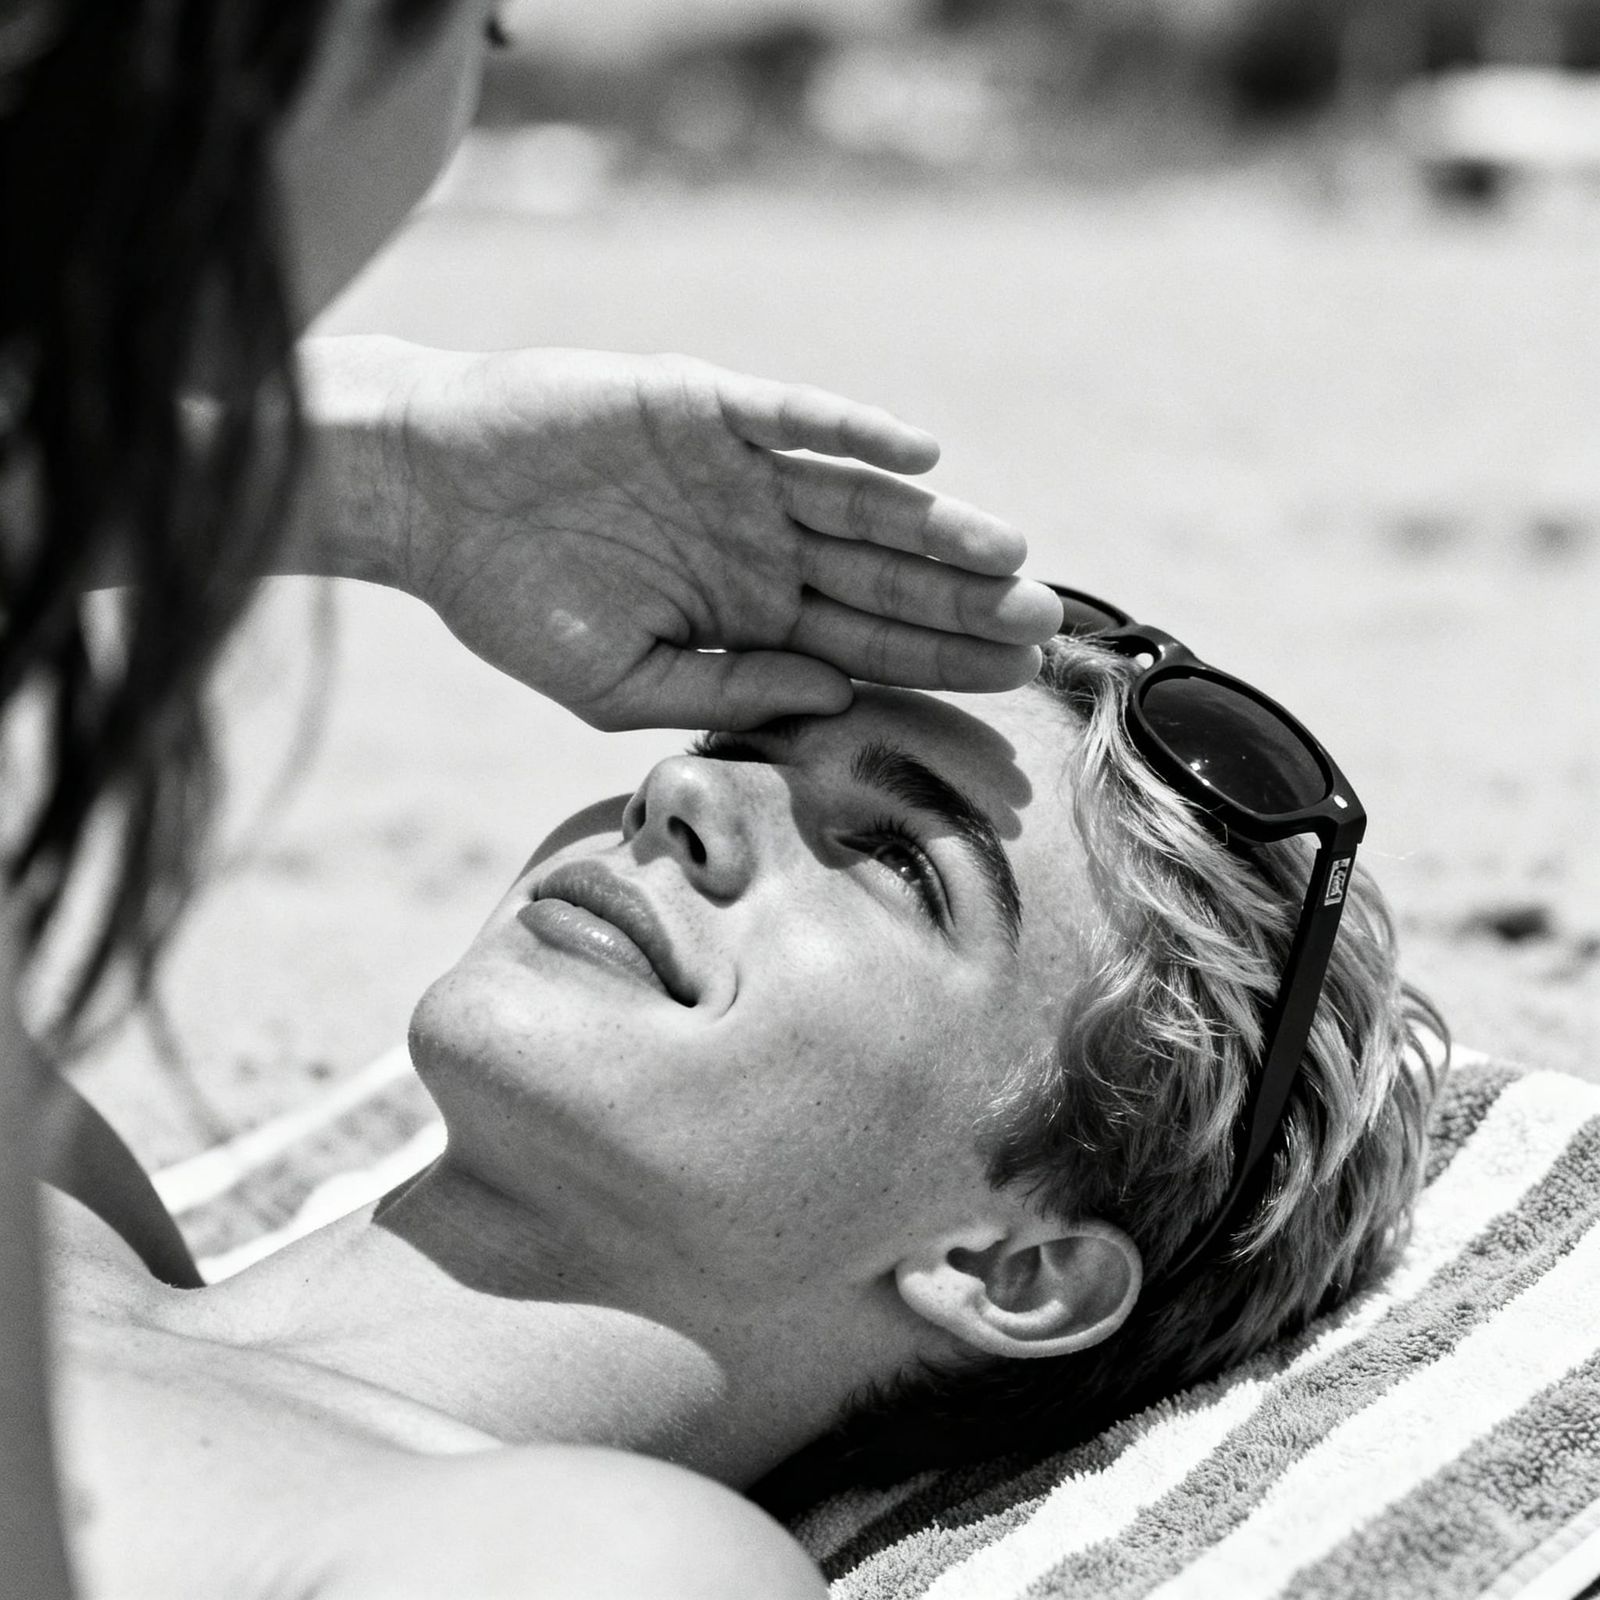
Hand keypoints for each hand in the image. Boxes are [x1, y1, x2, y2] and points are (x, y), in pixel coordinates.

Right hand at [308, 340, 1061, 730]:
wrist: (430, 500)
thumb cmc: (512, 602)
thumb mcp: (618, 685)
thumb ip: (727, 692)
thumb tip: (836, 698)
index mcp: (745, 612)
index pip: (864, 641)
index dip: (939, 659)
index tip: (1015, 679)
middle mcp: (758, 541)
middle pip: (881, 574)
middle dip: (960, 601)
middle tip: (1041, 623)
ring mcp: (736, 472)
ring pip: (857, 500)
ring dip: (932, 527)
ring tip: (1008, 554)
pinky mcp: (703, 404)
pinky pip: (791, 416)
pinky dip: (851, 431)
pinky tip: (919, 459)